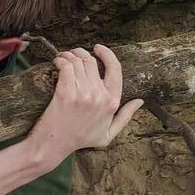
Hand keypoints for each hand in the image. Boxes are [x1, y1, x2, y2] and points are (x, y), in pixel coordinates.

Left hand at [27, 44, 143, 161]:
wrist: (54, 145)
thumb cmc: (80, 140)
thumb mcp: (109, 134)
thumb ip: (125, 117)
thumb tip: (140, 101)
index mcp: (112, 102)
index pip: (115, 69)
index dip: (107, 54)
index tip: (98, 48)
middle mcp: (100, 96)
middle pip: (92, 62)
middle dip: (81, 53)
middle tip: (72, 54)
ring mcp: (83, 94)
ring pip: (78, 62)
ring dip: (69, 55)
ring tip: (63, 58)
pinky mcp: (65, 93)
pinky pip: (66, 67)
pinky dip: (60, 60)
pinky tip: (57, 62)